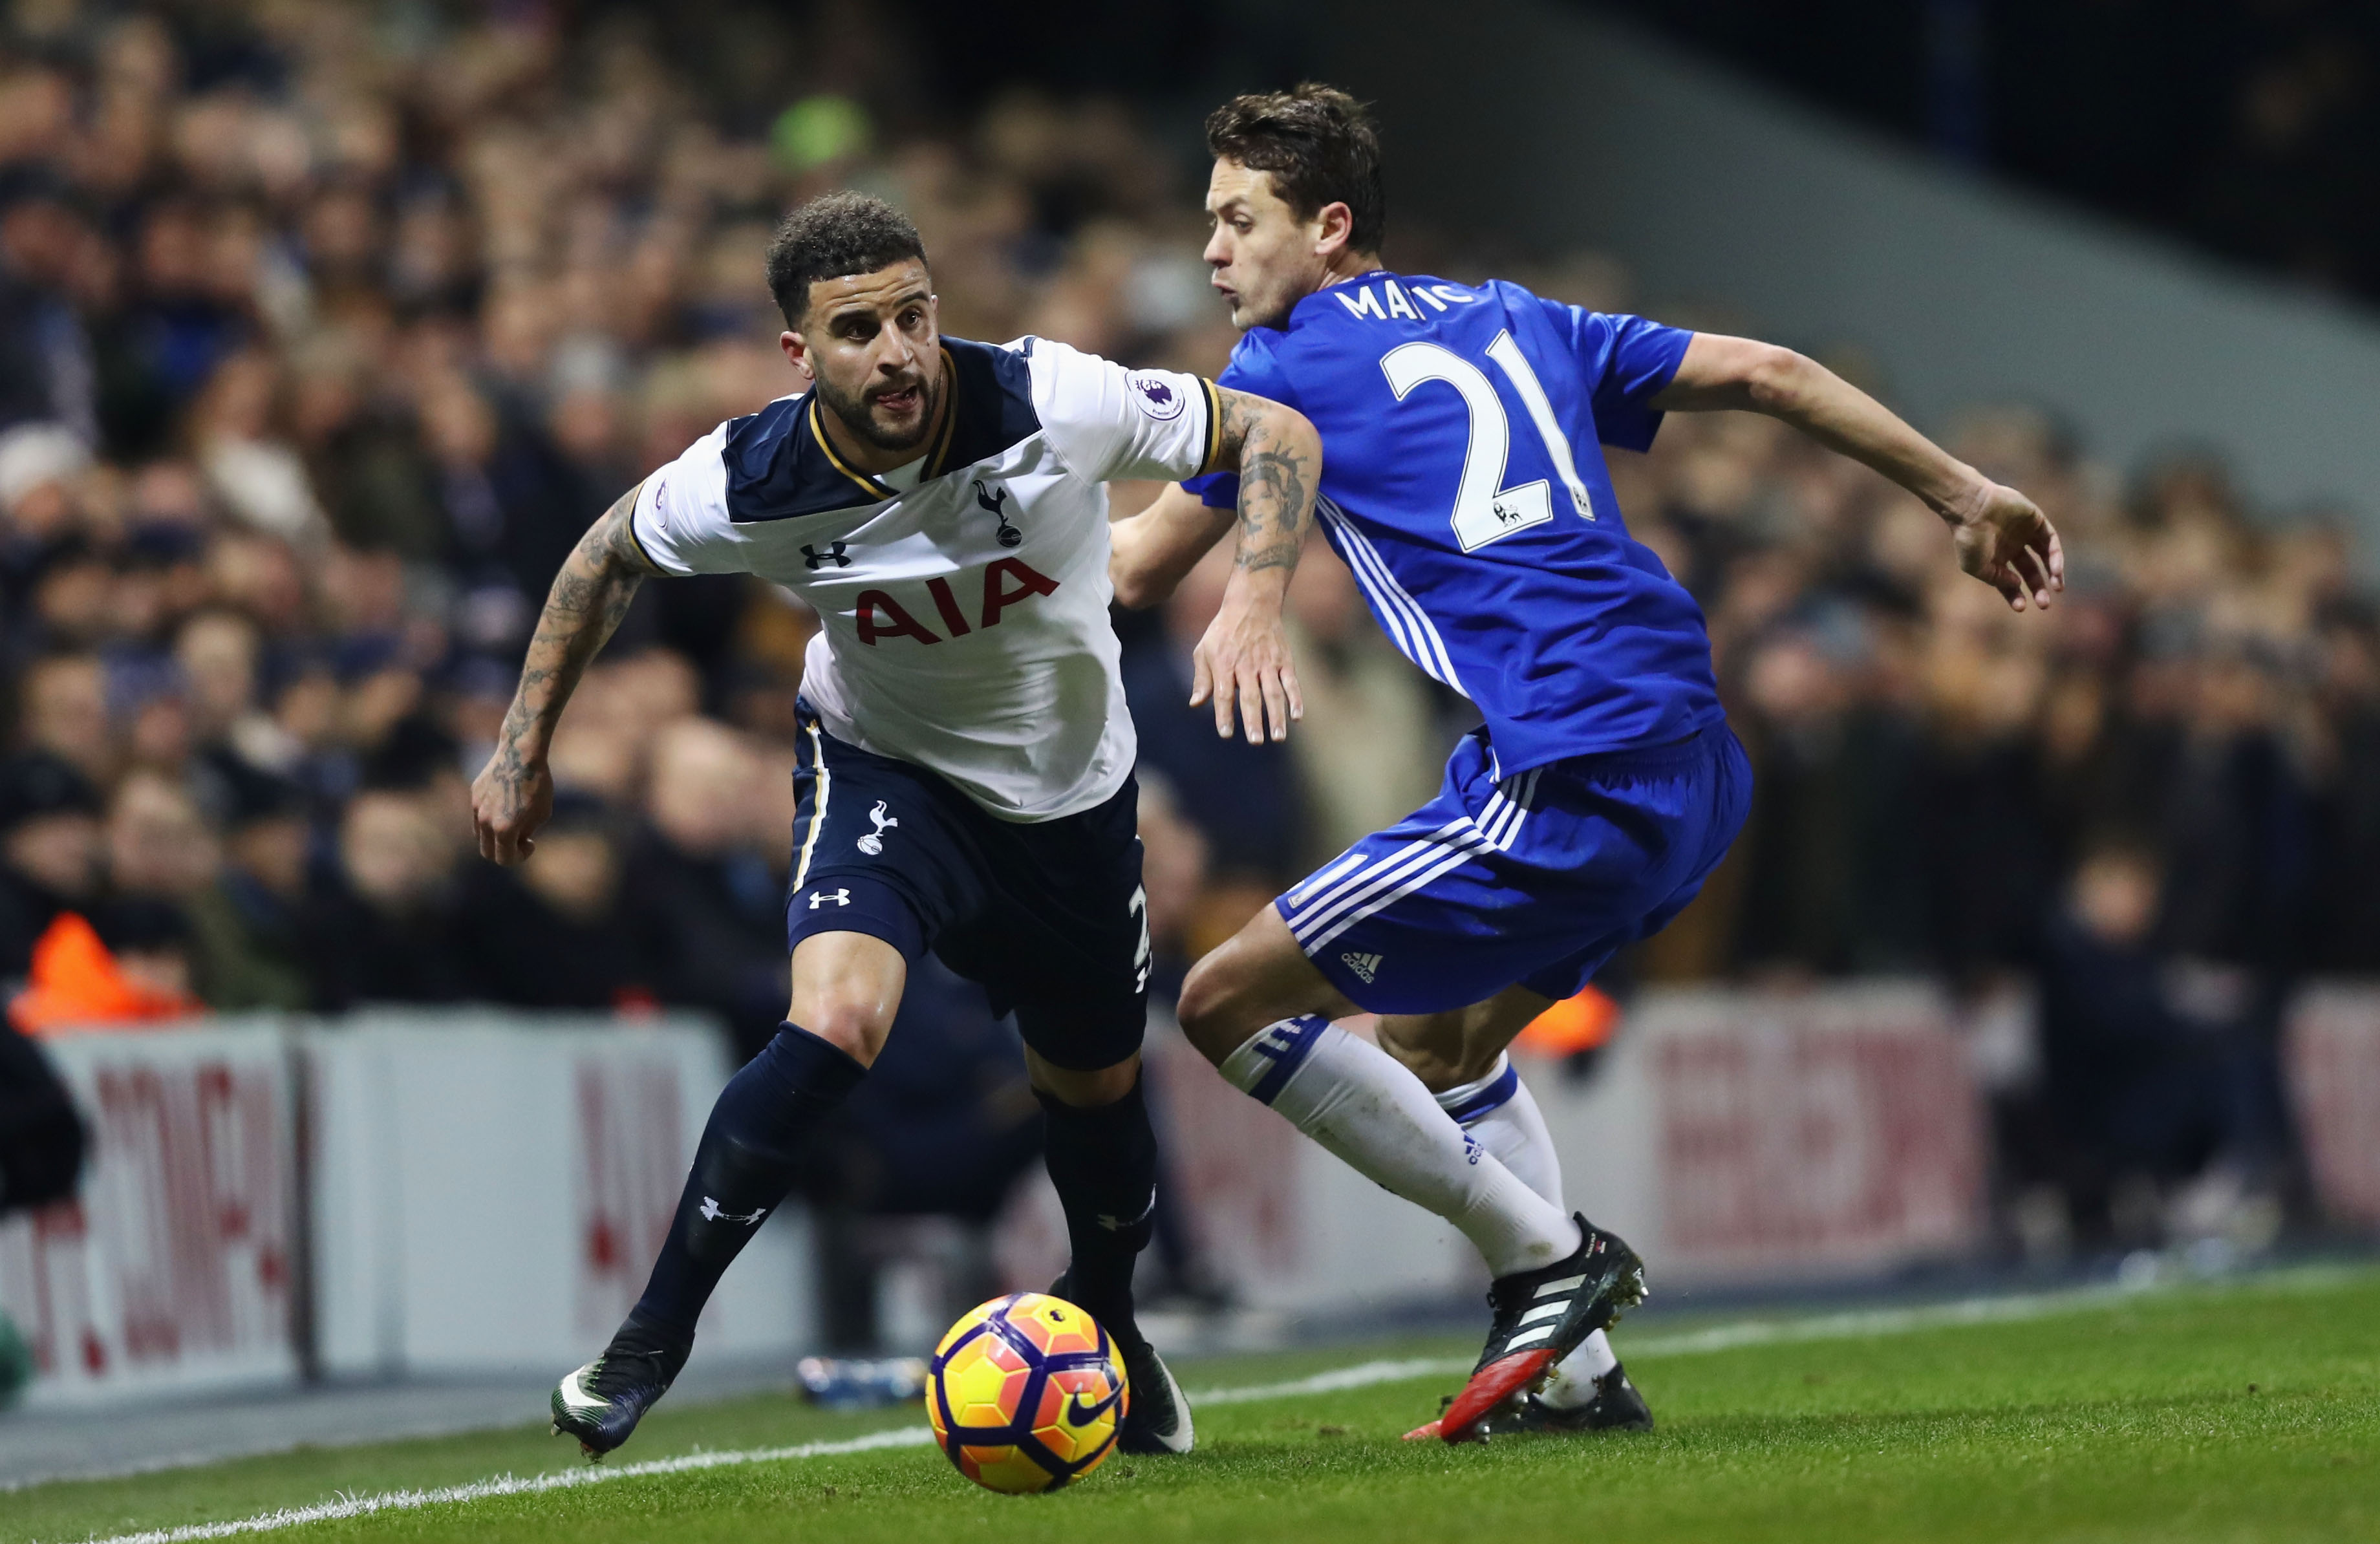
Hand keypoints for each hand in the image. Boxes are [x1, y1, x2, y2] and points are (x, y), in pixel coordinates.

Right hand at [472, 747, 553, 864]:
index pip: (505, 859)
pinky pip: (478, 815)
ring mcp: (476, 808)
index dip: (520, 856)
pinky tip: (506, 803)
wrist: (521, 753)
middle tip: (520, 840)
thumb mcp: (541, 814)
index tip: (530, 843)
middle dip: (504, 852)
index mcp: (504, 829)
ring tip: (512, 822)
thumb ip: (525, 833)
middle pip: (487, 852)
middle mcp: (485, 821)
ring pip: (480, 835)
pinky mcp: (474, 795)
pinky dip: (490, 818)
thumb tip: (515, 840)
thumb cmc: (538, 784)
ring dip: (495, 836)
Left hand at [1189, 585, 1304, 743]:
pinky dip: (1296, 699)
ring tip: (1278, 737)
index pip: (1224, 694)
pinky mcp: (1284, 660)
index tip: (1226, 734)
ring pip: (1273, 693)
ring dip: (1276, 716)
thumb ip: (1201, 679)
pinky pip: (1291, 682)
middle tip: (1255, 741)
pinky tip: (1297, 717)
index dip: (1224, 714)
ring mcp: (1268, 663)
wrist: (1251, 604)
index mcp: (1224, 664)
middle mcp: (1247, 665)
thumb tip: (1196, 704)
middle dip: (1253, 720)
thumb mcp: (1203, 650)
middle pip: (1250, 697)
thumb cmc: (1223, 631)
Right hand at [1947, 480, 2063, 612]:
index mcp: (1995, 557)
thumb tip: (2017, 584)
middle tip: (2045, 604)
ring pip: (2045, 555)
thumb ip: (1996, 579)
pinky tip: (2055, 570)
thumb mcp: (1976, 567)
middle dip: (2038, 587)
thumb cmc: (1968, 538)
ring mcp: (2024, 533)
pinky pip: (2051, 540)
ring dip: (2053, 572)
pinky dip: (2055, 556)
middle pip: (2030, 570)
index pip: (2010, 580)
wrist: (1971, 507)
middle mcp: (2011, 546)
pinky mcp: (2036, 520)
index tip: (2022, 607)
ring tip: (2057, 588)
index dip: (2016, 595)